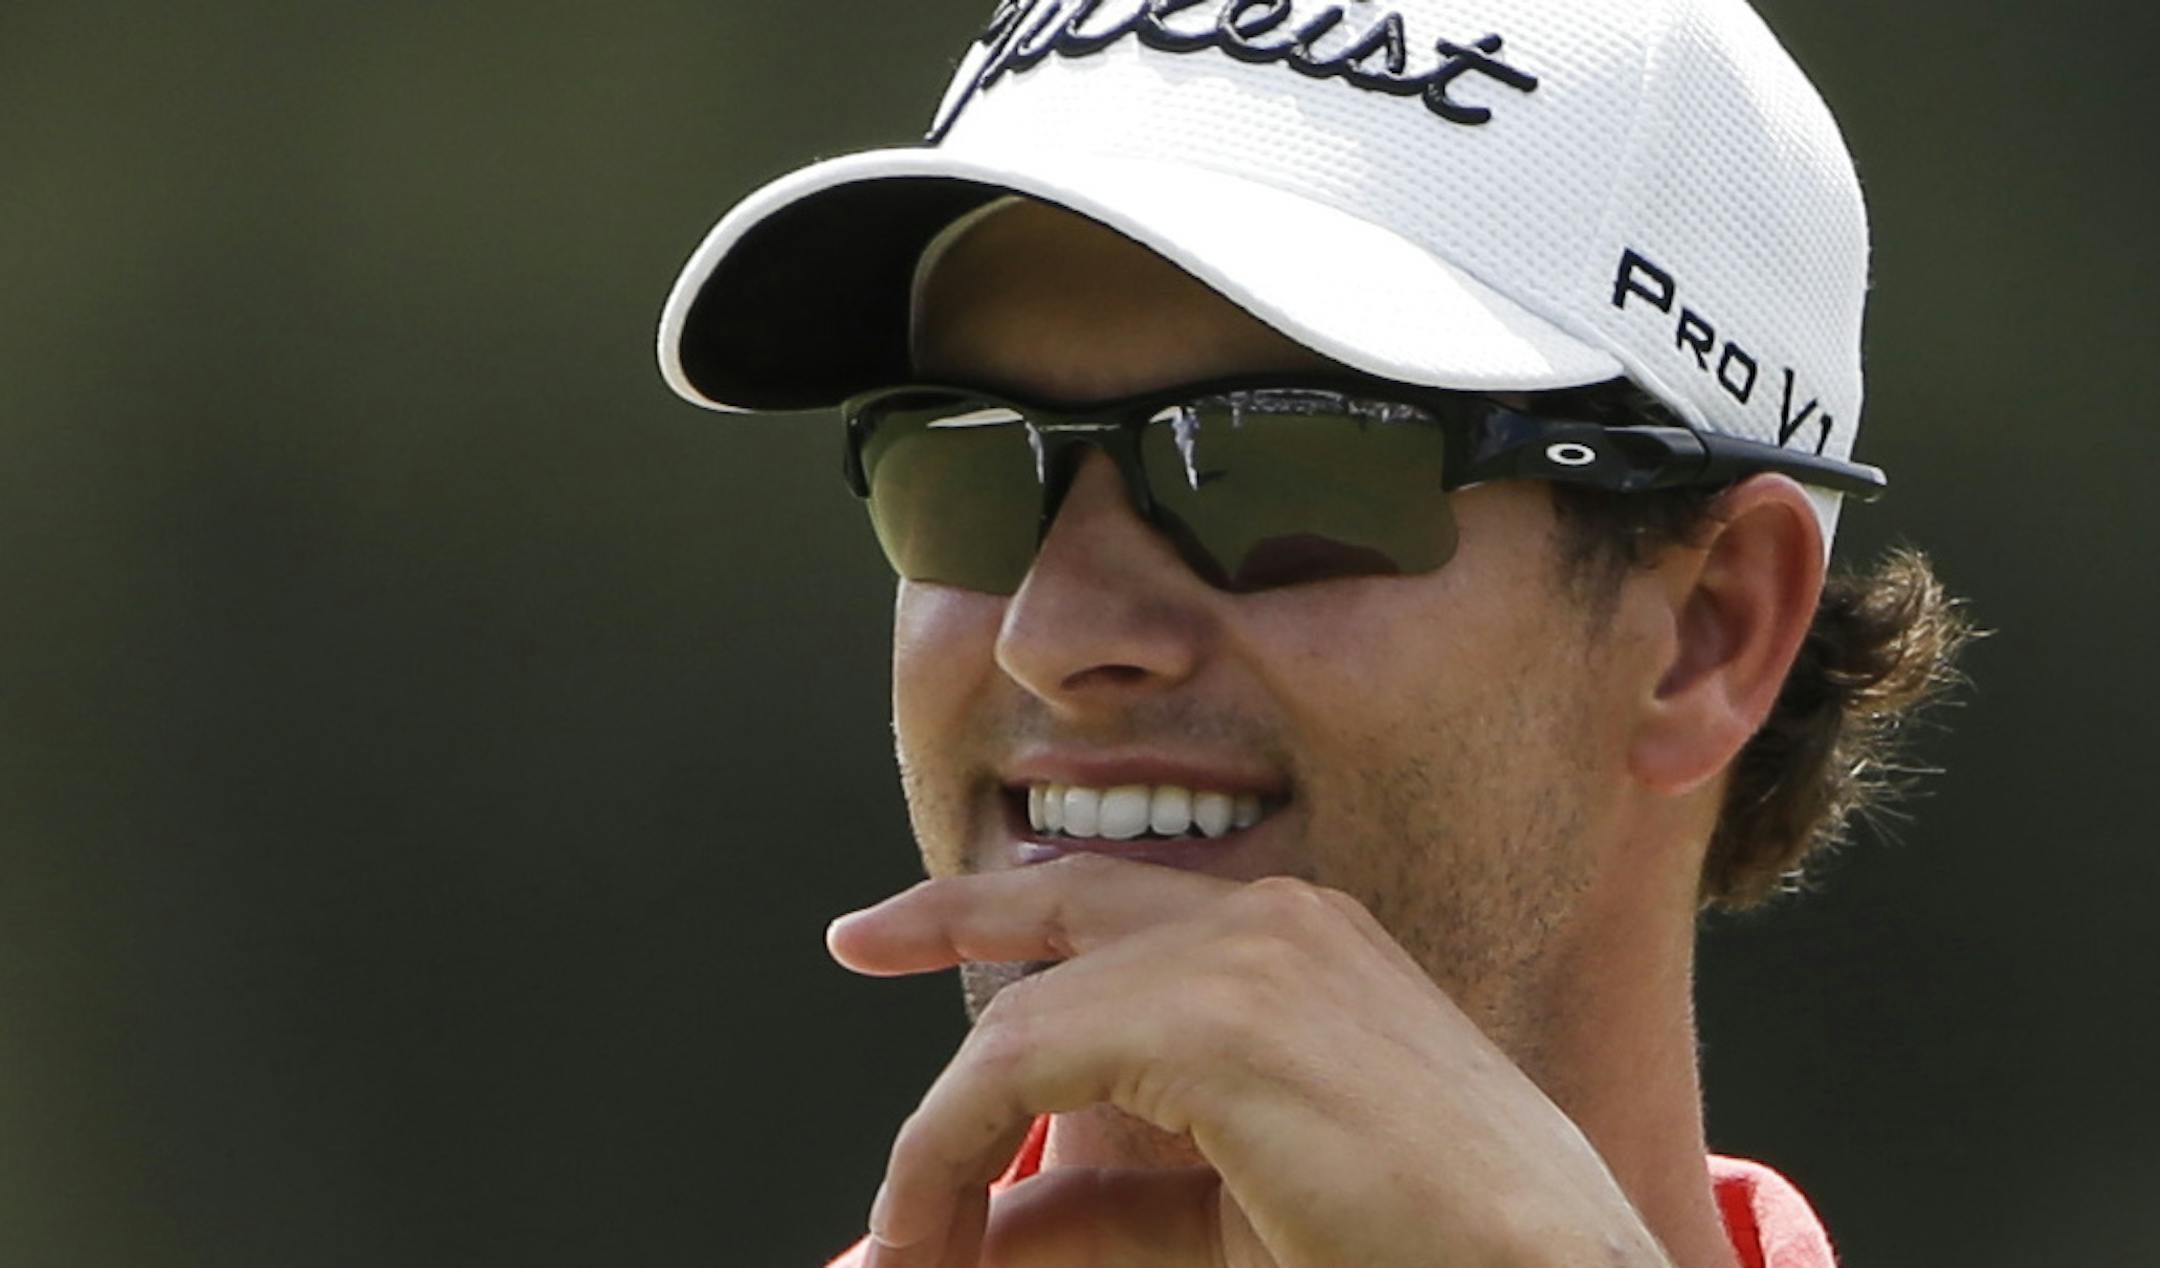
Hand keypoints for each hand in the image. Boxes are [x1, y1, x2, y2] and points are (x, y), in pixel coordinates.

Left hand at [827, 853, 1670, 1267]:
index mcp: (1299, 940)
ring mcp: (1250, 954)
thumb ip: (1110, 1206)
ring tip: (913, 1239)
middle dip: (944, 916)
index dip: (998, 906)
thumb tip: (978, 1220)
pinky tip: (936, 1226)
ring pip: (1025, 1017)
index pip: (1113, 899)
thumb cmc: (1420, 1249)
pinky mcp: (1222, 1017)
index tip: (898, 926)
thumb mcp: (1233, 1219)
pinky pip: (1024, 1062)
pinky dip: (953, 1145)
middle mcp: (1272, 918)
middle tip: (855, 939)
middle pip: (1059, 901)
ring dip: (945, 1133)